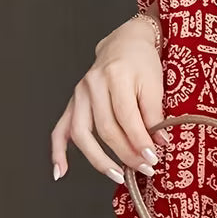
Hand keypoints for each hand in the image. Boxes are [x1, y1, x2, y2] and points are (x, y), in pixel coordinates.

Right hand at [49, 15, 170, 184]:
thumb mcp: (156, 83)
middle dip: (126, 153)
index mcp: (116, 76)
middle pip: (105, 128)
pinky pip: (60, 129)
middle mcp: (93, 85)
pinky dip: (58, 151)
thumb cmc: (142, 61)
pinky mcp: (73, 102)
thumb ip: (155, 114)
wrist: (125, 42)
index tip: (152, 158)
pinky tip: (61, 171)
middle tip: (144, 168)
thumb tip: (158, 143)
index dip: (139, 141)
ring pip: (82, 133)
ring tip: (117, 175)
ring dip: (99, 159)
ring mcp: (79, 94)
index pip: (127, 117)